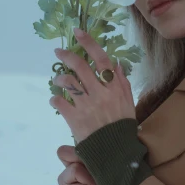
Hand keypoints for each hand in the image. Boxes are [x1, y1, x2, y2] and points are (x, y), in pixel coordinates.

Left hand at [50, 28, 135, 142]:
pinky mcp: (74, 119)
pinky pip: (60, 102)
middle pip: (80, 66)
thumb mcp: (128, 101)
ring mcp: (86, 106)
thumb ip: (122, 82)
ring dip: (60, 78)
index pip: (101, 59)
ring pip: (68, 82)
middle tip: (58, 52)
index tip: (78, 32)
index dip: (89, 43)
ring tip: (58, 80)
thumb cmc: (122, 126)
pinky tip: (56, 98)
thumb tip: (115, 64)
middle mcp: (100, 93)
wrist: (115, 152)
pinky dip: (56, 98)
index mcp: (114, 88)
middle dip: (67, 55)